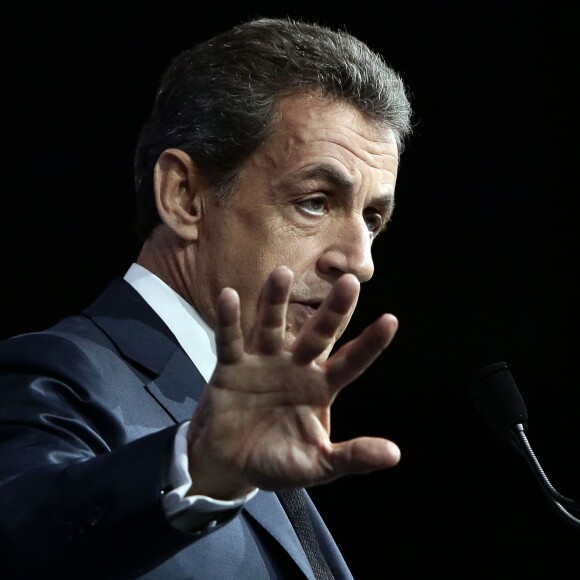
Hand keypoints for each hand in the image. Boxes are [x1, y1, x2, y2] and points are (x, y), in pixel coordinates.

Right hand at [186, 266, 399, 498]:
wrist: (230, 464)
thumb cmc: (277, 462)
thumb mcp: (317, 465)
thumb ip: (352, 457)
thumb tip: (394, 454)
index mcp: (320, 388)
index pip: (350, 362)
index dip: (369, 344)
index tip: (391, 321)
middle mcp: (295, 367)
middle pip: (317, 334)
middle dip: (333, 310)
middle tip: (350, 282)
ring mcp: (264, 363)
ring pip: (272, 326)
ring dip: (276, 301)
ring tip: (283, 273)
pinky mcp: (232, 367)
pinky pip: (230, 340)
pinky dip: (228, 320)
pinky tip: (228, 296)